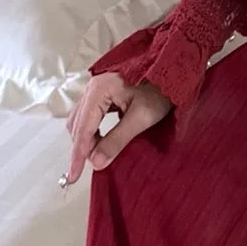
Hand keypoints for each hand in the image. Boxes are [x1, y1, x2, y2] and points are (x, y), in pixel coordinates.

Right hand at [62, 70, 172, 184]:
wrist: (174, 68)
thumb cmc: (162, 90)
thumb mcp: (141, 118)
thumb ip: (117, 140)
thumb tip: (96, 162)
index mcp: (99, 91)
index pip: (82, 129)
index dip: (78, 156)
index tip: (72, 177)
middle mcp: (92, 87)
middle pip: (77, 125)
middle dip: (82, 148)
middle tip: (93, 167)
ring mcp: (96, 88)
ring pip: (80, 120)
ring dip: (86, 140)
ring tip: (99, 156)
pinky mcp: (103, 92)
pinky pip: (88, 114)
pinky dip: (91, 131)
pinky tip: (101, 141)